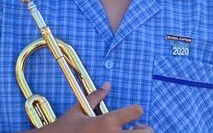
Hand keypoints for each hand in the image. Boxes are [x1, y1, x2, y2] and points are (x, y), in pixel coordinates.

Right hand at [31, 82, 153, 132]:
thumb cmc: (64, 129)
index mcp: (107, 122)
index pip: (137, 111)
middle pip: (147, 132)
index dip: (136, 110)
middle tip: (136, 128)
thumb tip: (106, 84)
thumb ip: (95, 96)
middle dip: (145, 129)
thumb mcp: (78, 110)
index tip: (132, 114)